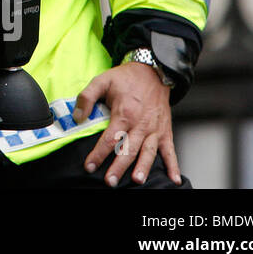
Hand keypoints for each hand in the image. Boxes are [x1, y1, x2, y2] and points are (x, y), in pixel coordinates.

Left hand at [75, 62, 179, 186]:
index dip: (98, 154)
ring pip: (148, 153)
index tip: (89, 166)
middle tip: (110, 181)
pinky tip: (175, 180)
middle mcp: (141, 125)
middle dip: (118, 167)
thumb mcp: (101, 81)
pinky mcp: (165, 131)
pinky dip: (174, 166)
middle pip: (128, 150)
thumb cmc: (126, 78)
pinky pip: (170, 151)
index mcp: (124, 114)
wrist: (153, 71)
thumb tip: (77, 116)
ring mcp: (154, 129)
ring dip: (143, 168)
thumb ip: (86, 97)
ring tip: (137, 181)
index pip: (109, 139)